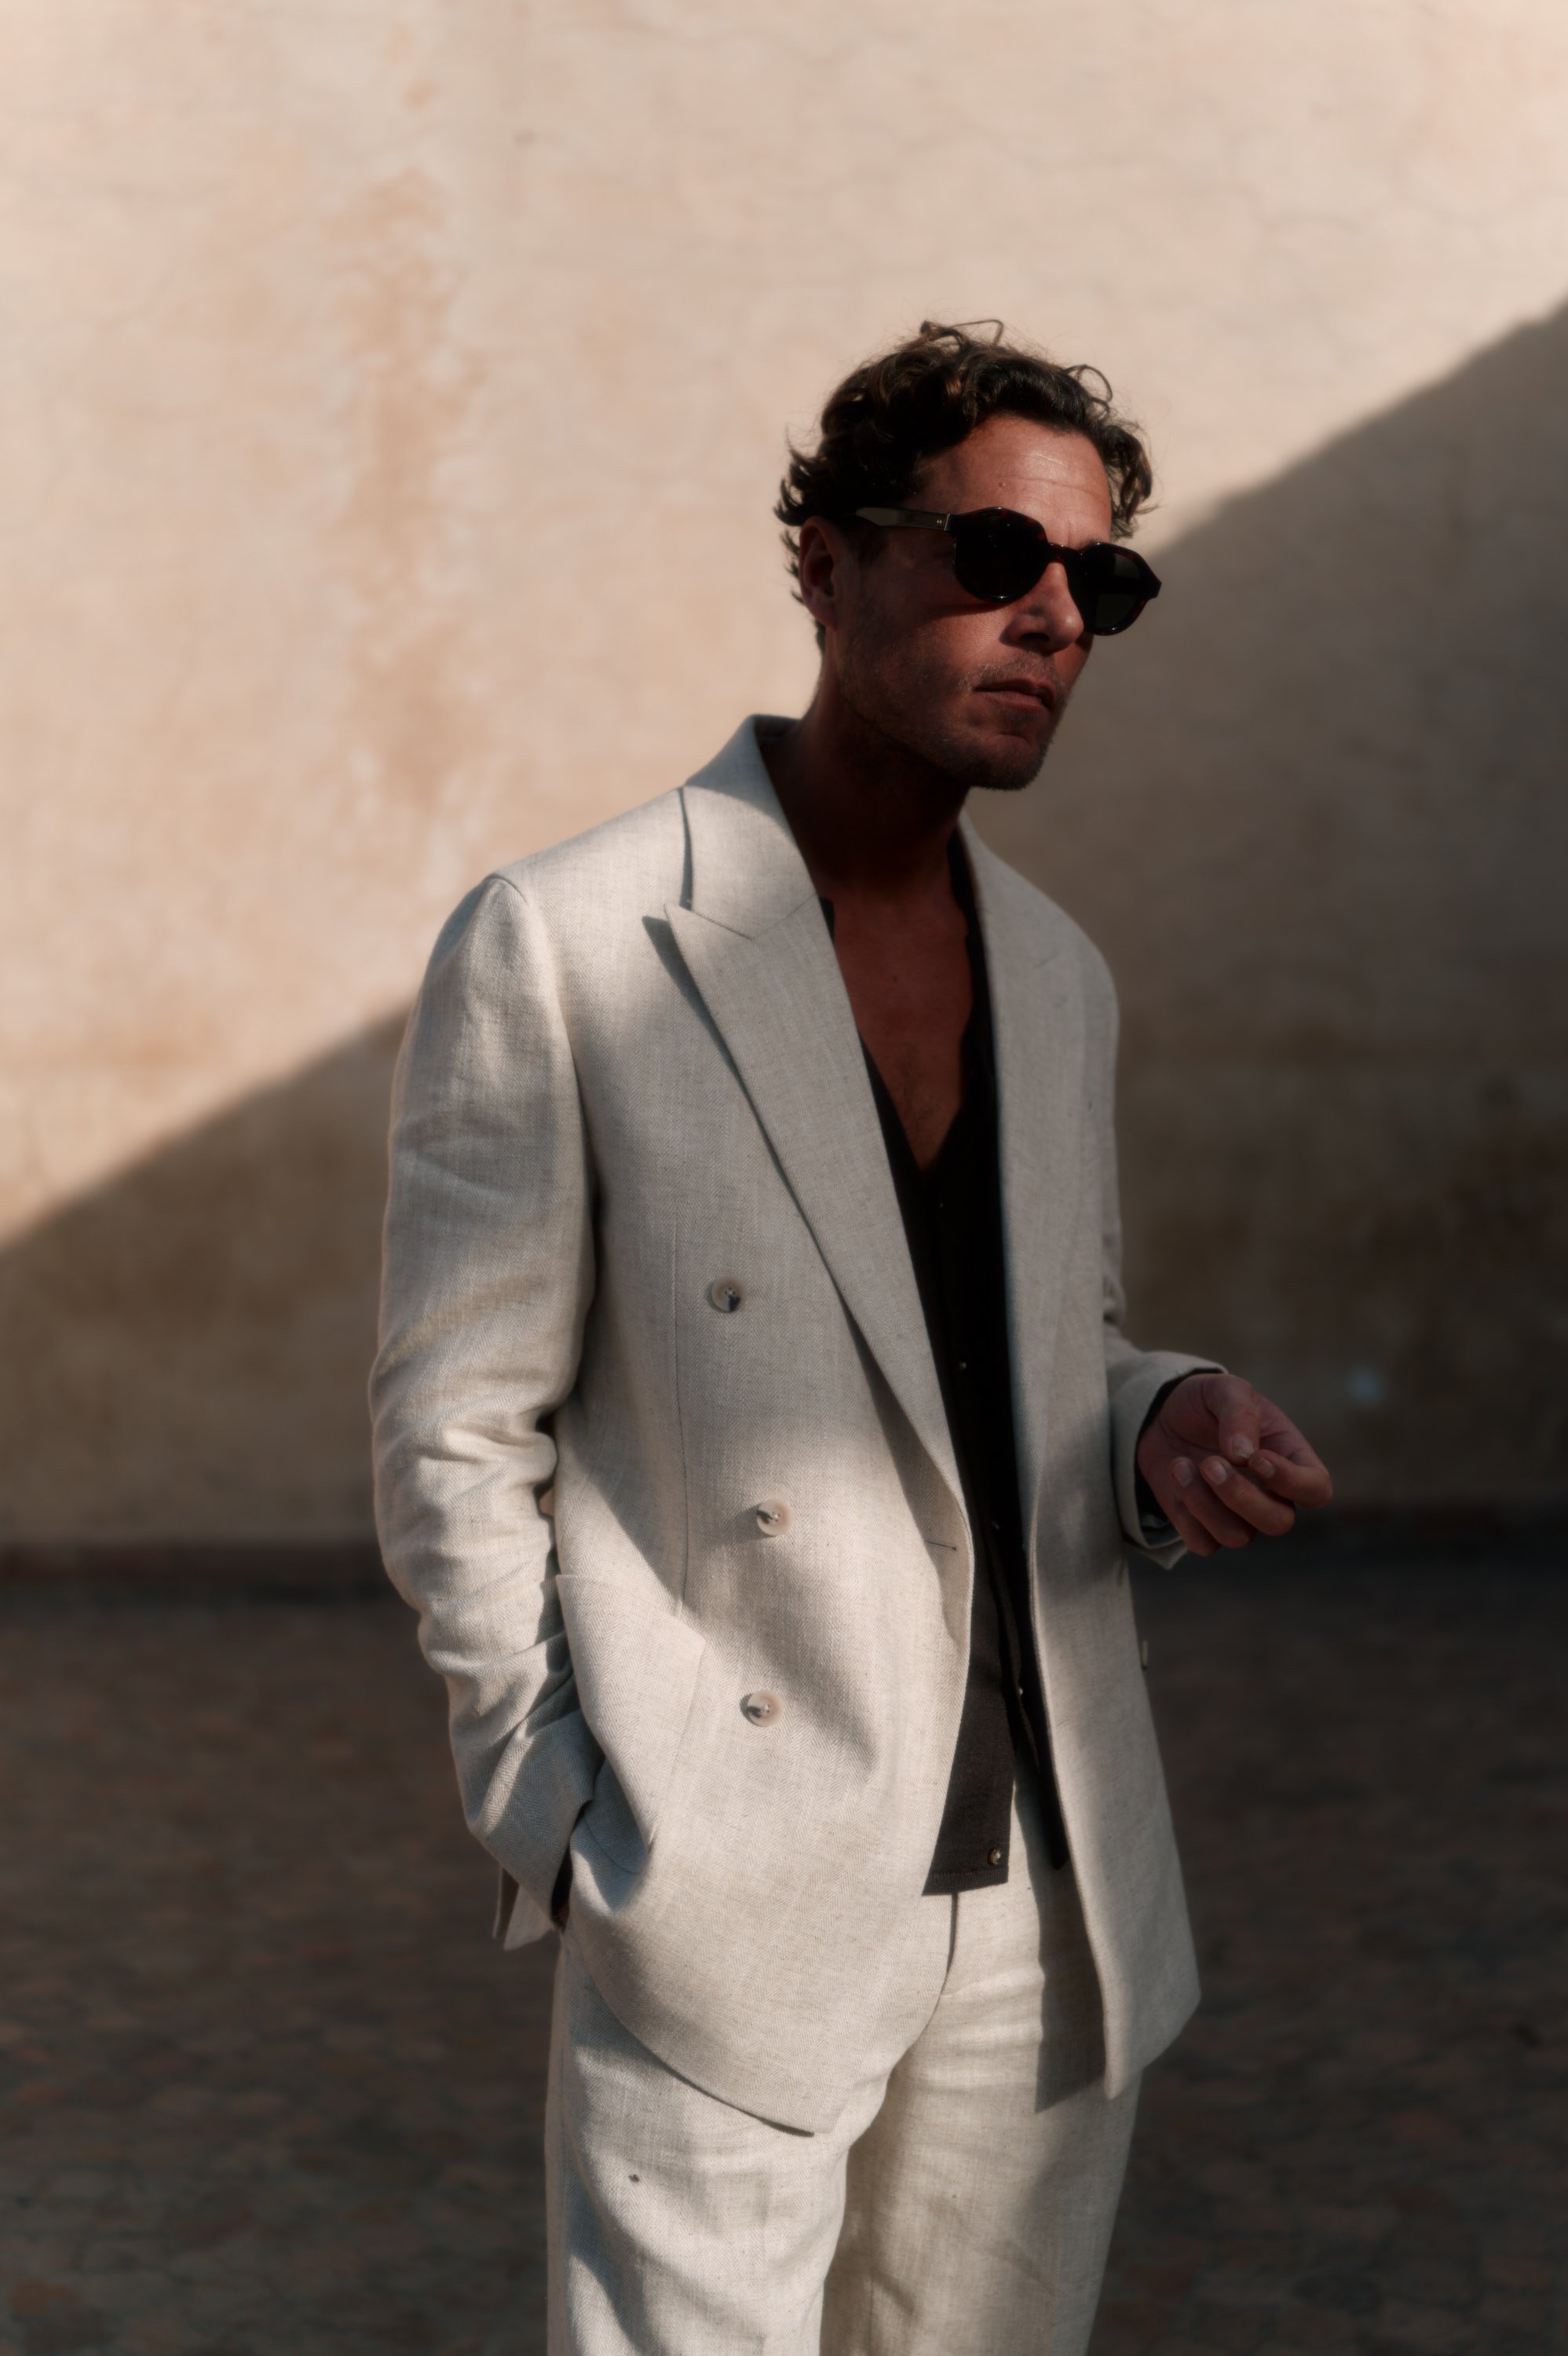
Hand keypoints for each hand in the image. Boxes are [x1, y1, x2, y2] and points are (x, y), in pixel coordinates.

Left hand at [1136, 1372, 1331, 1556]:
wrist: (1163, 1415)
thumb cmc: (1207, 1402)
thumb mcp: (1224, 1389)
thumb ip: (1239, 1413)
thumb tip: (1242, 1455)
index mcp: (1290, 1458)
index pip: (1317, 1489)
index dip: (1293, 1482)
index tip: (1256, 1458)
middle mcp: (1271, 1494)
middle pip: (1278, 1523)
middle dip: (1241, 1497)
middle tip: (1210, 1463)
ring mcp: (1238, 1515)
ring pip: (1237, 1537)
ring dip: (1204, 1503)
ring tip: (1180, 1464)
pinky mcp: (1204, 1526)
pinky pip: (1203, 1544)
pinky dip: (1185, 1515)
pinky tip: (1176, 1477)